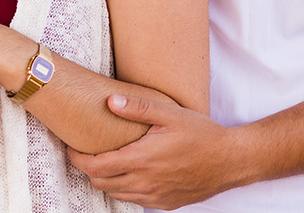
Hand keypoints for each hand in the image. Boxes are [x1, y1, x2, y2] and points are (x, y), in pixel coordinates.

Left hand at [67, 95, 246, 209]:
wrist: (230, 161)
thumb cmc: (203, 135)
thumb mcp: (171, 114)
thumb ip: (138, 108)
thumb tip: (109, 101)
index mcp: (141, 160)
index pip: (95, 165)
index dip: (77, 158)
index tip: (72, 147)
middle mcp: (143, 182)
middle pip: (100, 182)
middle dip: (89, 168)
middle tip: (88, 151)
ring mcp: (154, 196)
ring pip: (115, 193)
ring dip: (107, 179)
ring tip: (109, 160)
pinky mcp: (164, 203)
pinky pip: (135, 199)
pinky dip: (126, 187)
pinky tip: (134, 172)